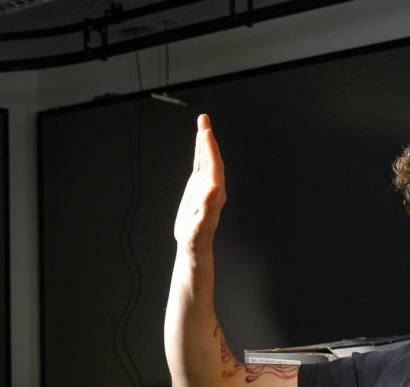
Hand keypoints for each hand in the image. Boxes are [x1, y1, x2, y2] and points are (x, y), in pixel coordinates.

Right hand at [175, 114, 226, 248]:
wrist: (194, 246)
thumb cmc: (196, 238)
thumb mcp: (200, 225)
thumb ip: (207, 208)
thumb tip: (213, 190)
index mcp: (215, 193)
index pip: (214, 166)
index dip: (210, 148)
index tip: (206, 131)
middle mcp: (214, 186)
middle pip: (213, 158)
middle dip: (208, 139)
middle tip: (204, 119)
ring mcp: (207, 185)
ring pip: (207, 159)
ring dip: (205, 141)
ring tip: (202, 122)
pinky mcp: (199, 187)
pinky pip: (200, 165)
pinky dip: (200, 151)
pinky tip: (199, 141)